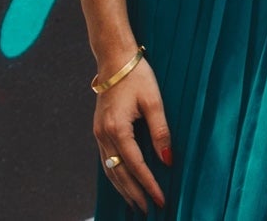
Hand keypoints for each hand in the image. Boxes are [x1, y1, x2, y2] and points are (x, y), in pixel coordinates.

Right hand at [95, 55, 171, 212]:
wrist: (114, 60)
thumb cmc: (138, 76)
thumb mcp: (154, 101)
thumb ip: (161, 132)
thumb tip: (168, 160)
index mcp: (117, 128)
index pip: (136, 165)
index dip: (149, 184)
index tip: (160, 199)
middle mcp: (104, 135)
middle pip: (119, 173)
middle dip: (135, 193)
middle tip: (149, 210)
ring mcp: (98, 133)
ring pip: (110, 170)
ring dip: (123, 188)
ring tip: (136, 204)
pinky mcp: (99, 130)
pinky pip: (106, 160)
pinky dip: (115, 175)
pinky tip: (123, 183)